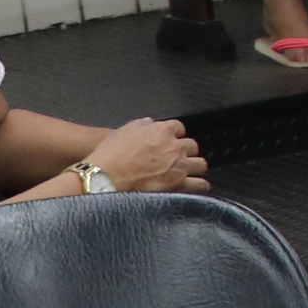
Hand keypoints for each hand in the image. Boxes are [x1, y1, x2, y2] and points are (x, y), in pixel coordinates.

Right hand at [86, 117, 207, 193]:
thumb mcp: (125, 130)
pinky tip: (196, 184)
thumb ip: (143, 125)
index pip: (179, 128)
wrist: (106, 177)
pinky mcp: (179, 184)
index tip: (170, 139)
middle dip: (186, 150)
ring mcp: (179, 166)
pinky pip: (199, 184)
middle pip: (192, 146)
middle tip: (177, 157)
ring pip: (200, 164)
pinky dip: (199, 184)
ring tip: (189, 170)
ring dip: (195, 166)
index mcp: (163, 131)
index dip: (174, 134)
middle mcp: (176, 147)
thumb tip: (151, 123)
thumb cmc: (112, 153)